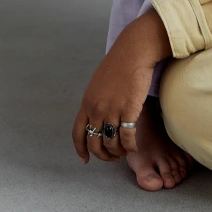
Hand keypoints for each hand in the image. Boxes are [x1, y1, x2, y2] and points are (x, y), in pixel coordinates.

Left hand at [72, 9, 171, 162]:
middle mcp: (96, 109)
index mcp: (87, 102)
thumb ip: (97, 101)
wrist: (134, 52)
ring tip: (125, 151)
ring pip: (111, 144)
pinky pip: (126, 138)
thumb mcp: (100, 83)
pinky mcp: (128, 110)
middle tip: (112, 157)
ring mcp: (111, 110)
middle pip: (94, 143)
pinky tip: (133, 146)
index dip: (81, 150)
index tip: (85, 160)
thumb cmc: (120, 64)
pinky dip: (130, 147)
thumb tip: (100, 117)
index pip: (78, 133)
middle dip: (103, 155)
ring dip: (118, 152)